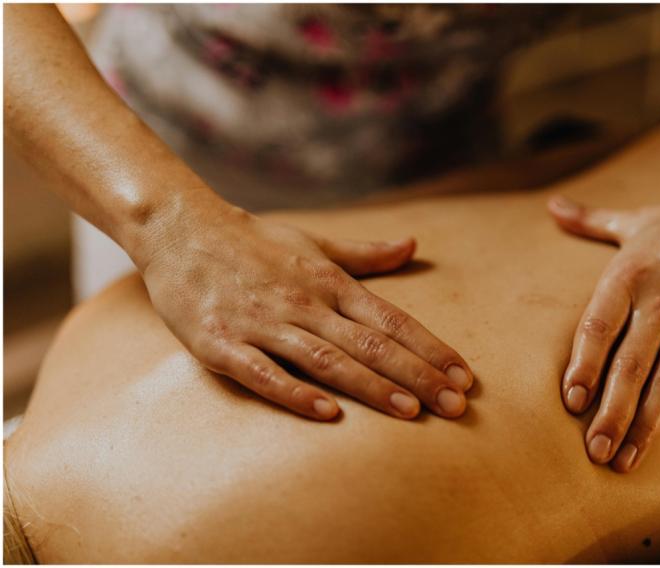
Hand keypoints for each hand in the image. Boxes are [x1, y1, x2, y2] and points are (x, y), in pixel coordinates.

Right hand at [139, 201, 472, 420]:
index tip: (464, 376)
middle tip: (456, 405)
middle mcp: (303, 302)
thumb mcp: (314, 242)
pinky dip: (295, 393)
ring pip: (327, 360)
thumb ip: (366, 253)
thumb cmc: (254, 241)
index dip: (430, 348)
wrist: (180, 228)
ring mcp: (262, 323)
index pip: (392, 319)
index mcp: (329, 281)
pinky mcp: (221, 344)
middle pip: (370, 343)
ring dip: (371, 386)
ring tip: (412, 412)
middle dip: (417, 375)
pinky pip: (263, 373)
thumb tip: (412, 244)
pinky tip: (327, 415)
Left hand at [548, 190, 659, 473]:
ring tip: (626, 462)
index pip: (597, 327)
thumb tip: (552, 207)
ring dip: (647, 426)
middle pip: (630, 366)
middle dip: (611, 411)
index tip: (571, 401)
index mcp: (630, 278)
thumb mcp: (635, 221)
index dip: (583, 365)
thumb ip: (589, 221)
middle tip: (594, 451)